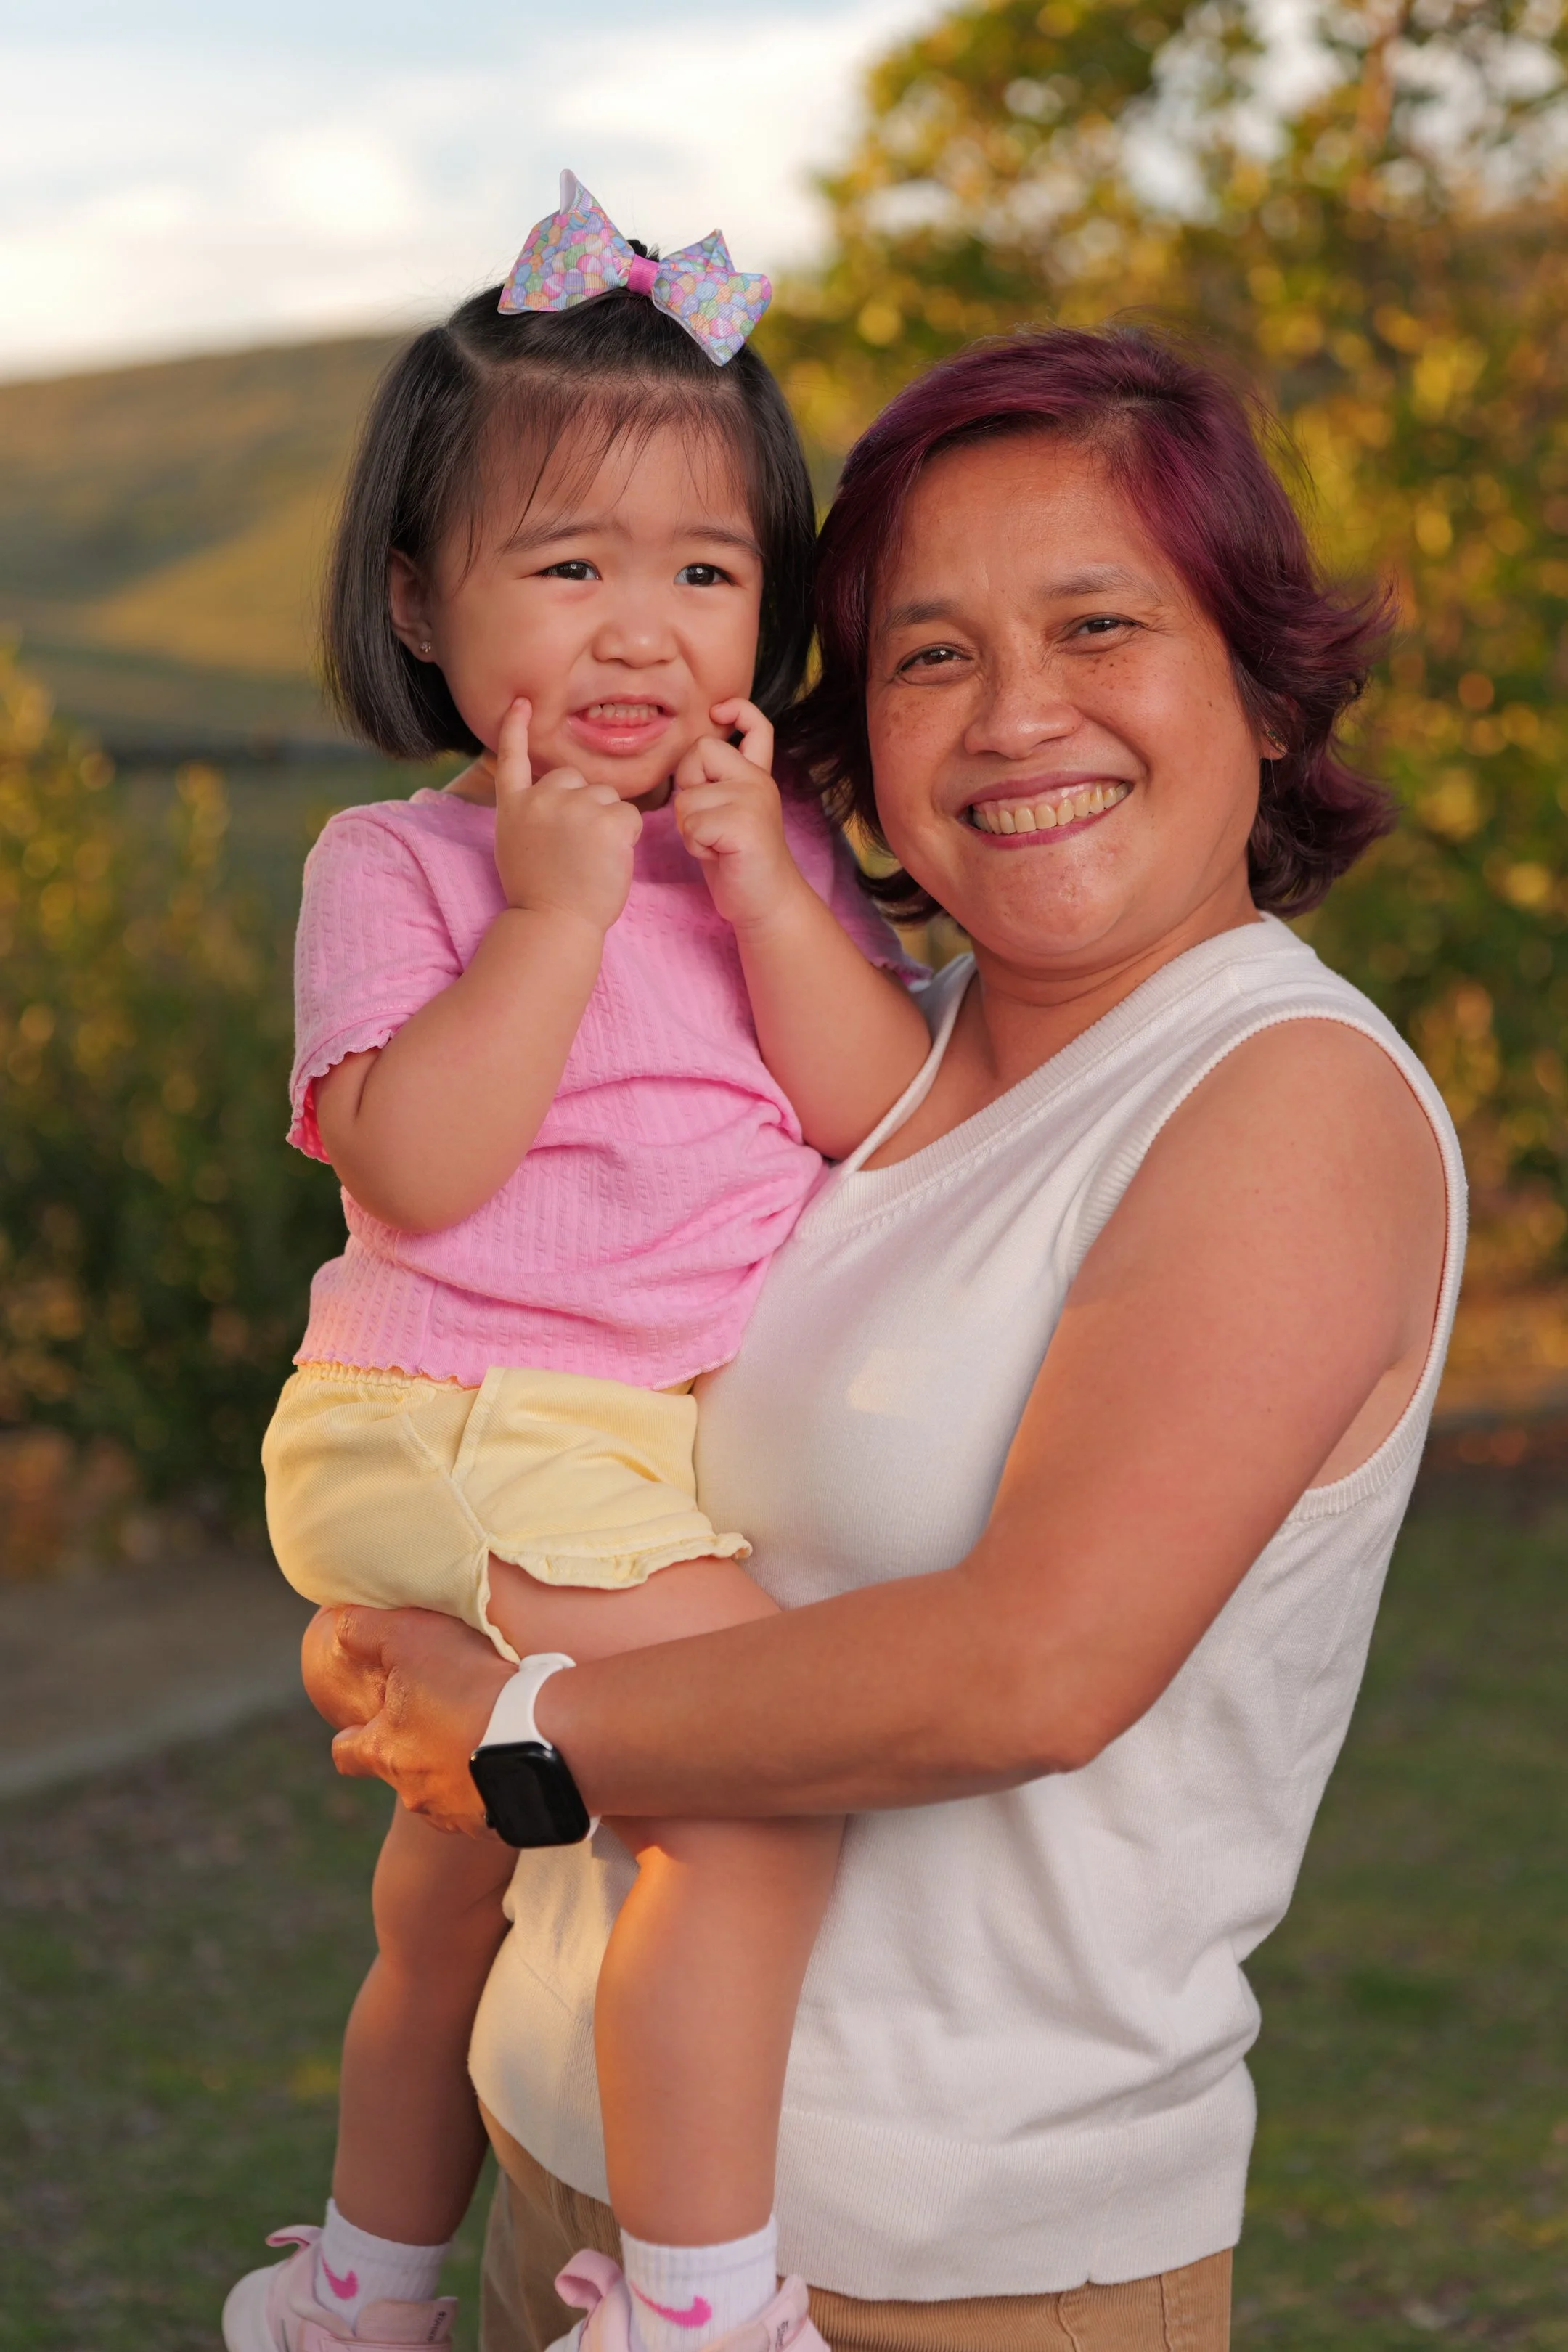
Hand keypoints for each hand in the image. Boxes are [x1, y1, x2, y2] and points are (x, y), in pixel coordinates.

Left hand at [304, 1603, 512, 1835]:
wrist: (538, 1733)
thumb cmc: (466, 1683)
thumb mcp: (409, 1637)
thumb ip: (366, 1631)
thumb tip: (340, 1626)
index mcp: (384, 1751)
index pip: (345, 1753)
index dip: (351, 1736)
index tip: (364, 1723)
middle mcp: (413, 1790)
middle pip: (399, 1772)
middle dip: (412, 1749)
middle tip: (439, 1719)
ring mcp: (454, 1812)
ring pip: (442, 1789)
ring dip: (453, 1766)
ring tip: (481, 1733)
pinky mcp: (493, 1821)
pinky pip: (483, 1802)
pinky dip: (488, 1781)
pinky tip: (508, 1754)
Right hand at [492, 696, 641, 936]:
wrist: (551, 923)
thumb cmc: (539, 896)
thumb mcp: (515, 847)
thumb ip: (530, 817)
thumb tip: (553, 802)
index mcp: (516, 806)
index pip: (513, 757)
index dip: (516, 728)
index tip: (522, 703)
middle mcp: (542, 798)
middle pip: (577, 780)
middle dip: (584, 806)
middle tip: (575, 851)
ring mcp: (574, 806)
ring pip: (607, 798)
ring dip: (607, 824)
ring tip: (590, 860)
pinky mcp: (607, 820)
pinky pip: (629, 816)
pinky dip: (627, 838)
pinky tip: (609, 860)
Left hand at [673, 699, 809, 932]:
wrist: (766, 903)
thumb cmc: (738, 862)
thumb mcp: (727, 812)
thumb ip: (716, 784)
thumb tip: (690, 758)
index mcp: (758, 776)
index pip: (756, 726)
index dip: (738, 710)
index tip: (719, 711)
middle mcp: (759, 781)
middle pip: (699, 751)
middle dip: (688, 786)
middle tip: (709, 822)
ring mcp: (754, 799)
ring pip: (688, 796)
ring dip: (689, 827)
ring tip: (716, 845)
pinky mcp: (744, 824)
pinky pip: (693, 823)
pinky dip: (696, 845)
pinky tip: (719, 855)